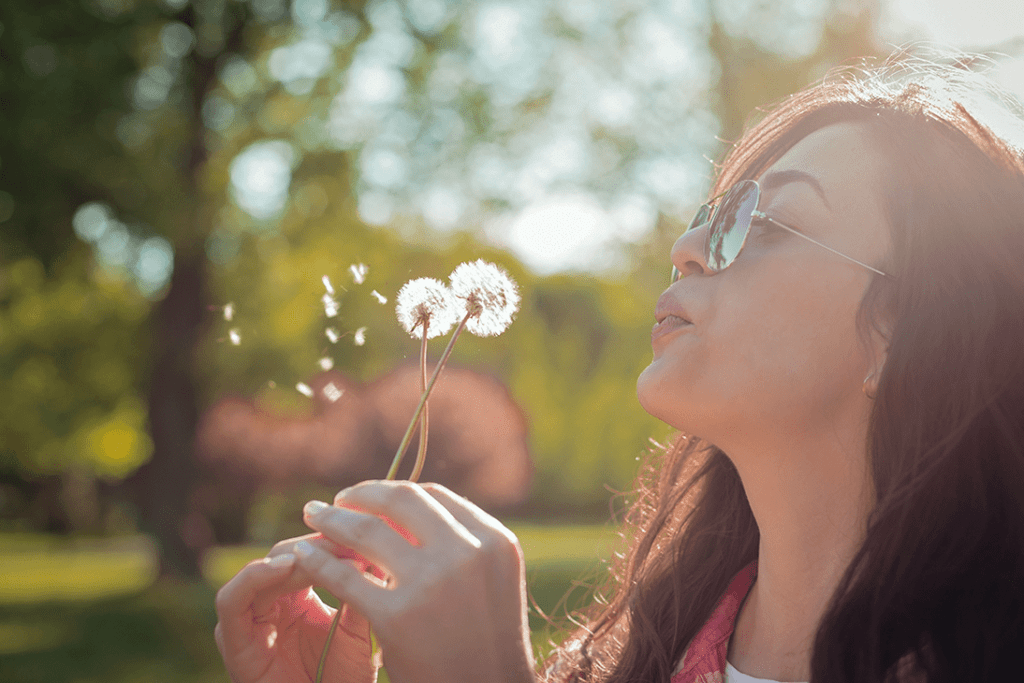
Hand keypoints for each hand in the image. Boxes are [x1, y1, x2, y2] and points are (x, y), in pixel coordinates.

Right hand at [214, 533, 378, 682]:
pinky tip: (286, 566)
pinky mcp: (230, 637)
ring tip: (323, 552)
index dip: (335, 541)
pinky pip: (231, 599)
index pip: (309, 552)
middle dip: (317, 545)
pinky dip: (255, 577)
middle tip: (348, 539)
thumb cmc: (341, 679)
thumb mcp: (356, 630)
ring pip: (261, 569)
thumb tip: (374, 549)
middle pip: (286, 555)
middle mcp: (269, 602)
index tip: (366, 531)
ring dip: (293, 558)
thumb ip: (359, 592)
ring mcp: (247, 618)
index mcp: (297, 594)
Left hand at [295, 481, 536, 682]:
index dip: (396, 493)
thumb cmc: (486, 647)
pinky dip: (318, 560)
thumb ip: (461, 547)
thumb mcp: (490, 584)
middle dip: (363, 494)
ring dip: (333, 518)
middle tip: (338, 500)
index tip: (371, 497)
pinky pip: (345, 576)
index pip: (436, 497)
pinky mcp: (397, 617)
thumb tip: (406, 515)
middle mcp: (466, 554)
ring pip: (368, 531)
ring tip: (313, 514)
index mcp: (495, 542)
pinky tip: (304, 555)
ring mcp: (431, 583)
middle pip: (402, 501)